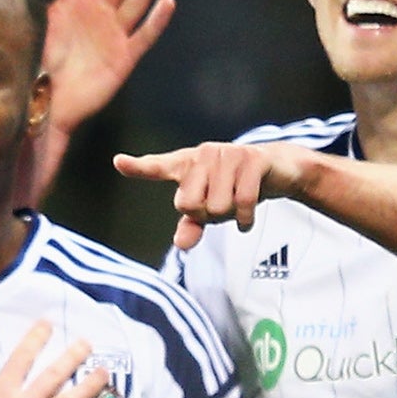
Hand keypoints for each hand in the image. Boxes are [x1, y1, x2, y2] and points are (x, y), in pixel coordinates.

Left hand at [39, 0, 174, 135]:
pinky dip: (155, 21)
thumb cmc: (30, 61)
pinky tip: (166, 2)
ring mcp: (112, 36)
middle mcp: (96, 15)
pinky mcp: (123, 59)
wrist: (39, 103)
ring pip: (135, 3)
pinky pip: (143, 37)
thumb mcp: (34, 17)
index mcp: (73, 2)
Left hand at [114, 141, 316, 249]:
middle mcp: (203, 154)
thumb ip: (192, 225)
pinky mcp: (252, 158)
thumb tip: (182, 244)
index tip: (118, 161)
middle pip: (190, 205)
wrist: (277, 169)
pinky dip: (246, 218)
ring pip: (217, 206)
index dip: (138, 166)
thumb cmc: (234, 188)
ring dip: (230, 216)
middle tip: (222, 204)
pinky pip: (243, 202)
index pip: (158, 167)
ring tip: (237, 202)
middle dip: (208, 216)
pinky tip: (248, 218)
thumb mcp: (210, 210)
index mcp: (187, 165)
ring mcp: (228, 153)